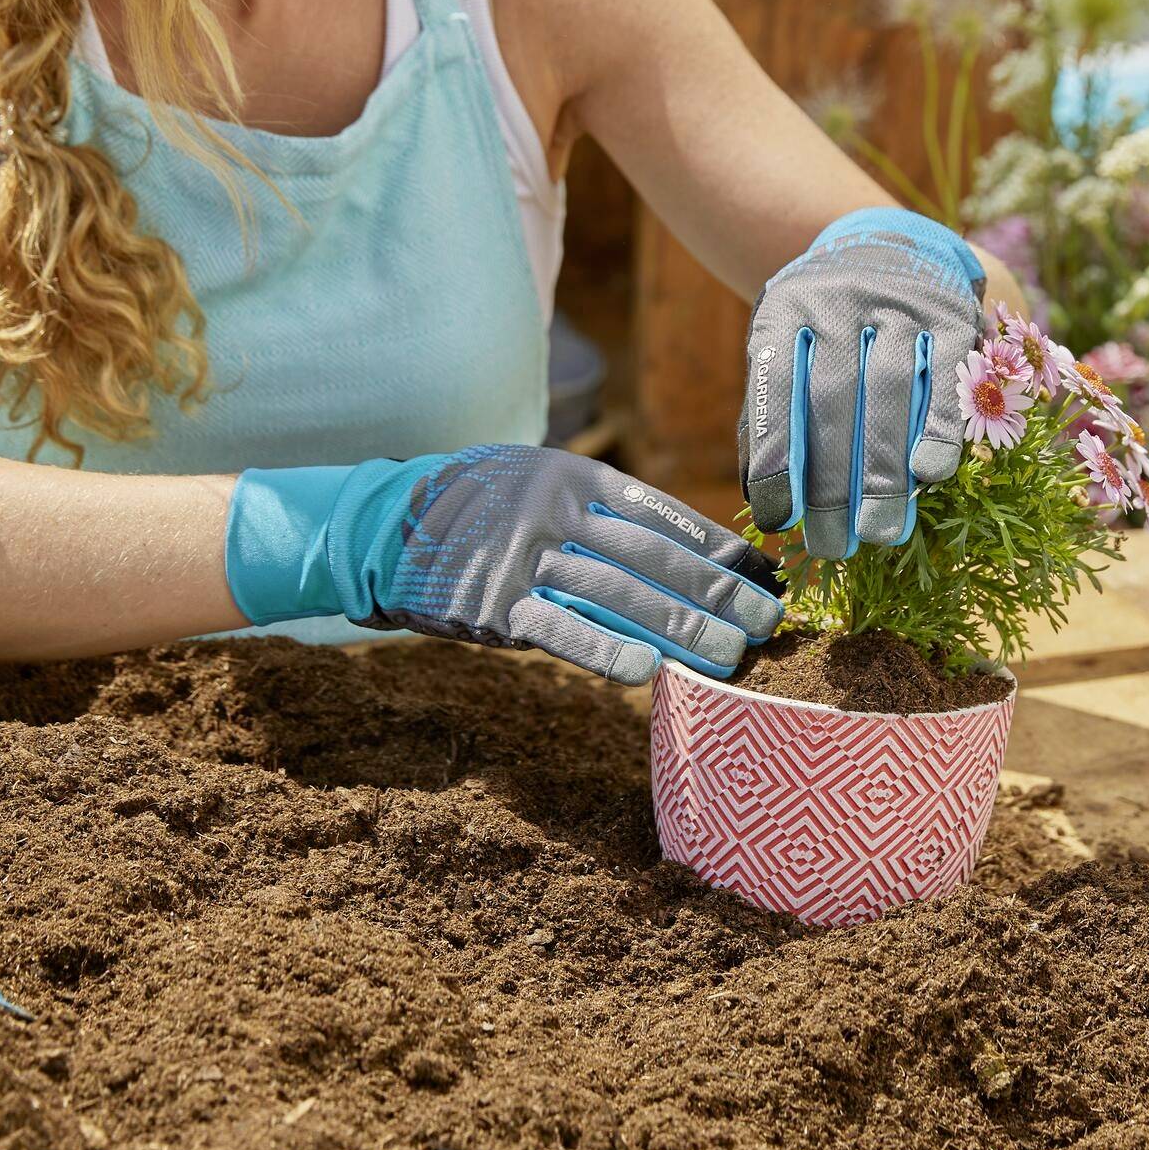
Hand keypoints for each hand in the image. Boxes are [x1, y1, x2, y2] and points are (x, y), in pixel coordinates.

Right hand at [225, 445, 783, 684]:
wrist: (382, 523)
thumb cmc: (479, 507)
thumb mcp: (541, 482)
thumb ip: (602, 511)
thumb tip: (687, 555)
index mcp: (576, 475)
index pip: (665, 515)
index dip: (720, 550)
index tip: (766, 578)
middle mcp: (556, 509)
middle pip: (654, 558)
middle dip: (717, 594)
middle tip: (766, 625)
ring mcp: (523, 556)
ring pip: (620, 596)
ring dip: (681, 631)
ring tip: (729, 659)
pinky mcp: (492, 605)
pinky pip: (560, 632)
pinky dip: (607, 652)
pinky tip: (650, 674)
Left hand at [740, 207, 984, 558]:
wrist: (889, 245)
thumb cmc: (824, 326)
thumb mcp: (784, 350)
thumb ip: (771, 416)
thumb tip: (762, 501)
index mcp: (786, 310)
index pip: (775, 387)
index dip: (776, 456)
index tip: (777, 519)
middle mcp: (841, 299)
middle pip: (836, 398)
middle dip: (834, 481)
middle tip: (834, 545)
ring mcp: (900, 303)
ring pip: (893, 390)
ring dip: (886, 469)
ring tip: (881, 532)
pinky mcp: (951, 314)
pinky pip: (945, 377)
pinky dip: (939, 428)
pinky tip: (930, 476)